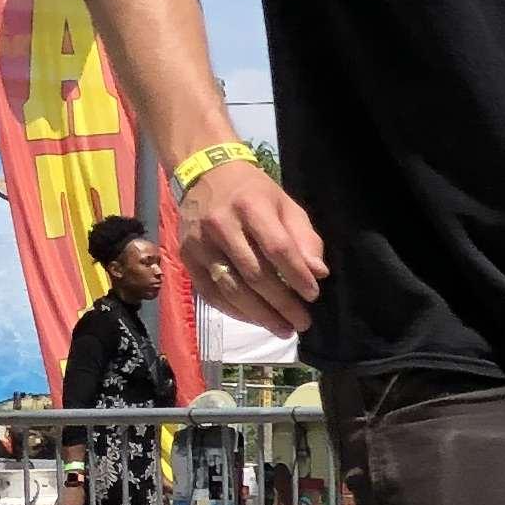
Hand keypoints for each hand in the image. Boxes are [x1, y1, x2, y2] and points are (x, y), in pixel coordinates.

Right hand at [177, 158, 327, 336]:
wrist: (204, 175)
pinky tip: (255, 319)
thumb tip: (318, 274)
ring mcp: (199, 242)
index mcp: (250, 206)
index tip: (313, 295)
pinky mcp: (186, 256)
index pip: (276, 248)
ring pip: (232, 288)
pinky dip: (235, 311)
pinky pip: (211, 292)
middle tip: (302, 323)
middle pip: (254, 274)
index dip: (296, 275)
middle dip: (282, 304)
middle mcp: (221, 224)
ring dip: (260, 315)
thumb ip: (304, 238)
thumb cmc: (253, 193)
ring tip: (283, 329)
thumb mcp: (285, 205)